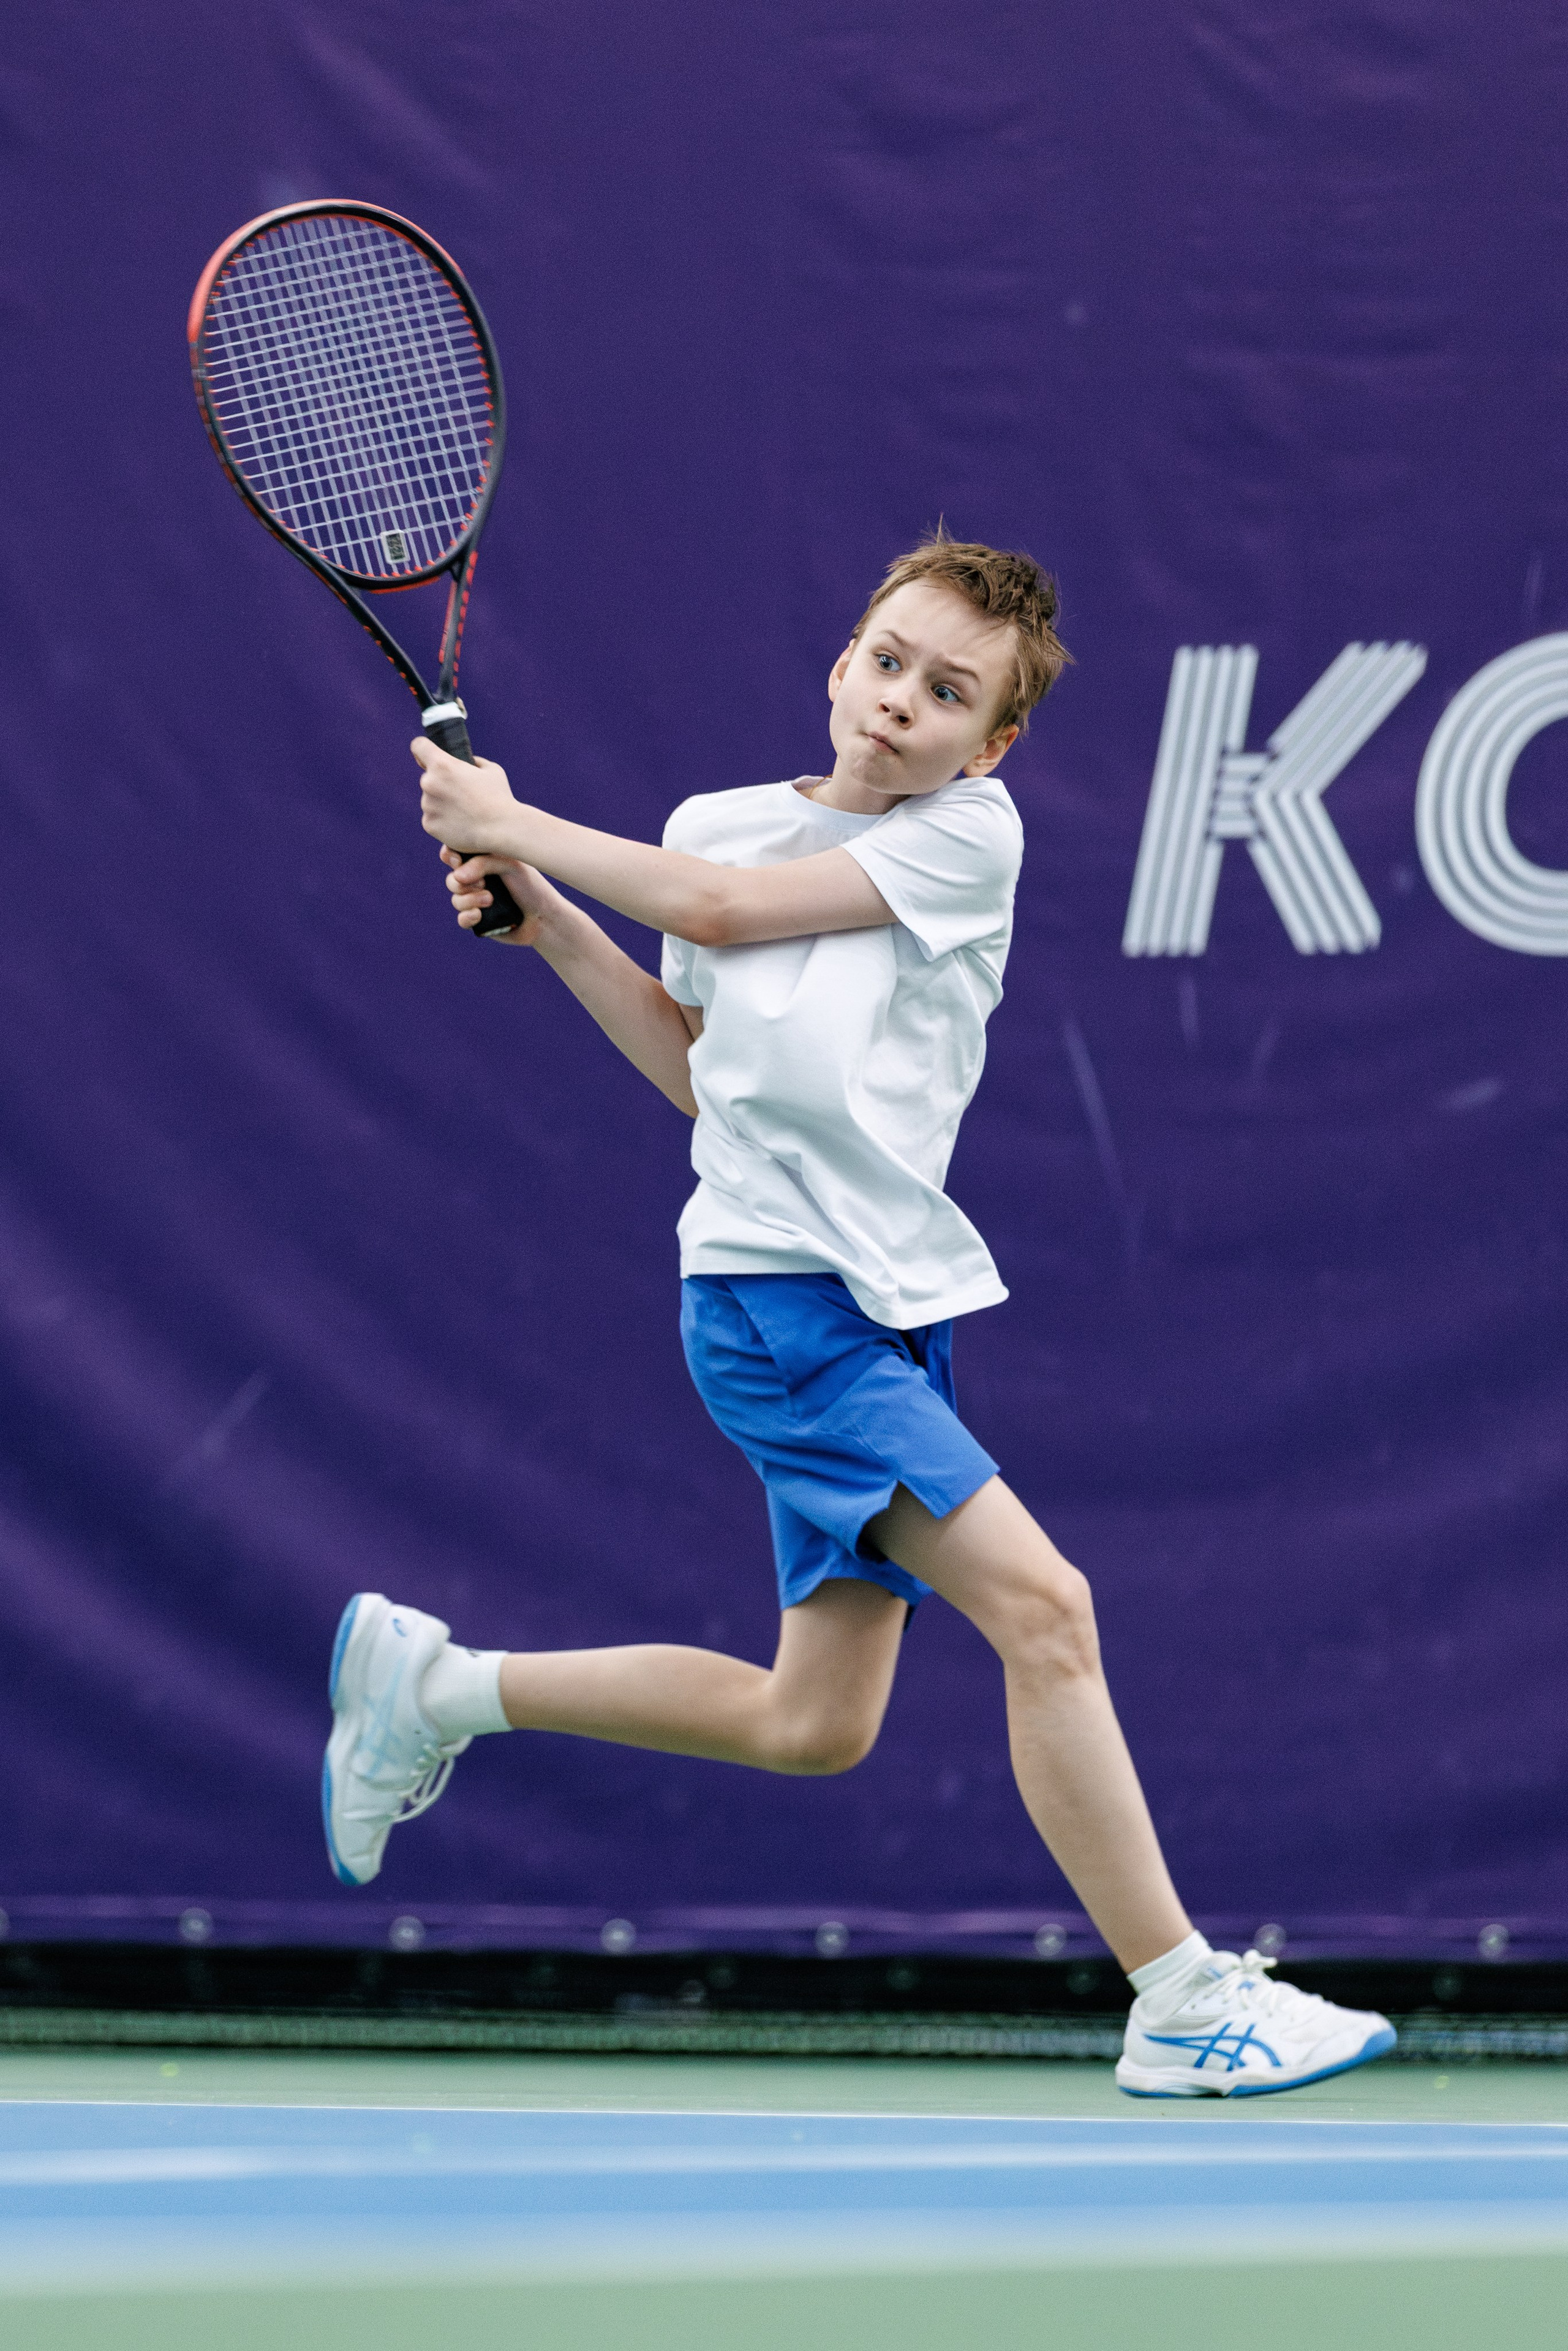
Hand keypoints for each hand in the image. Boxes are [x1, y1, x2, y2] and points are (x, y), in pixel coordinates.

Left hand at [411, 737, 520, 856]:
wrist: (501, 830)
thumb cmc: (499, 798)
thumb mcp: (491, 770)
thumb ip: (473, 763)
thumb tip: (467, 764)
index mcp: (442, 765)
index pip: (419, 746)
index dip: (423, 749)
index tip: (425, 756)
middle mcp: (430, 783)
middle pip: (429, 778)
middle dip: (441, 783)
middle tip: (463, 795)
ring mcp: (428, 805)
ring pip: (430, 800)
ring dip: (442, 803)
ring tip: (466, 812)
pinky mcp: (429, 824)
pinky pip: (432, 818)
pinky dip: (443, 821)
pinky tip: (461, 824)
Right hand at [441, 847, 554, 942]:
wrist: (544, 917)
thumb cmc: (531, 885)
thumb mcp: (510, 864)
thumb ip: (483, 862)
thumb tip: (456, 876)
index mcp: (483, 861)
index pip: (455, 853)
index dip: (450, 856)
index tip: (457, 860)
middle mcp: (477, 880)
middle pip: (451, 879)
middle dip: (462, 882)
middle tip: (483, 883)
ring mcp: (476, 901)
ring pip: (456, 899)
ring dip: (469, 900)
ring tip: (490, 900)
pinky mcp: (479, 921)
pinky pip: (461, 919)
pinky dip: (467, 917)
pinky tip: (479, 915)